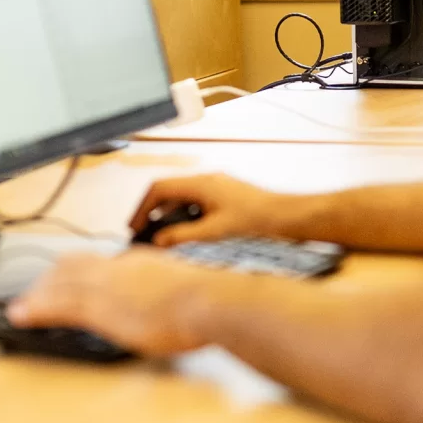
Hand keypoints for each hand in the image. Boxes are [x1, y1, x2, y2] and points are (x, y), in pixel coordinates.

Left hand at [8, 250, 226, 356]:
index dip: (73, 269)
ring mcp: (104, 286)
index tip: (62, 277)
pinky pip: (56, 305)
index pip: (95, 261)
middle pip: (70, 268)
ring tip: (19, 307)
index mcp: (136, 262)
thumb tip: (163, 300)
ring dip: (36, 296)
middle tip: (33, 294)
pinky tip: (20, 315)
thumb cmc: (206, 299)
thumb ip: (164, 289)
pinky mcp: (98, 307)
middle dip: (49, 280)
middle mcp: (114, 268)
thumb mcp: (182, 286)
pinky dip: (34, 309)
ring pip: (58, 285)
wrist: (206, 300)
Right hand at [128, 174, 306, 246]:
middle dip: (153, 212)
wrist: (288, 218)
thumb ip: (183, 237)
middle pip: (168, 192)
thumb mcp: (215, 232)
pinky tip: (187, 237)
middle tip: (143, 232)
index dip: (142, 207)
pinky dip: (185, 218)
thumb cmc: (258, 221)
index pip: (159, 189)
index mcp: (201, 184)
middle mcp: (207, 181)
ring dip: (169, 216)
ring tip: (162, 238)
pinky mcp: (225, 198)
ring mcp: (216, 188)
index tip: (134, 225)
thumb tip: (159, 241)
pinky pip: (196, 204)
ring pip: (182, 199)